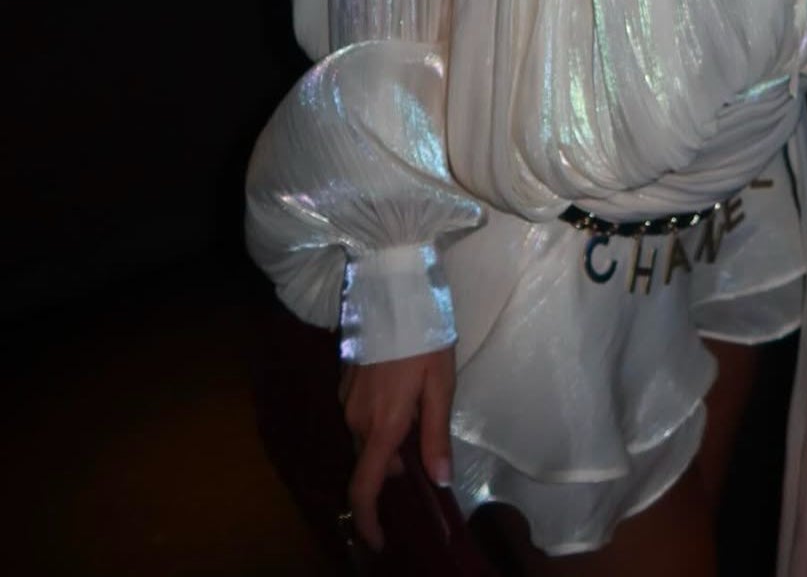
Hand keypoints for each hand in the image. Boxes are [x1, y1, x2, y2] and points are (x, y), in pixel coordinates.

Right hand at [339, 346, 455, 550]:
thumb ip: (436, 435)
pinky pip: (360, 415)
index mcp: (382, 425)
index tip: (381, 540)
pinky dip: (379, 420)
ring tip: (419, 410)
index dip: (370, 521)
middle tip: (424, 447)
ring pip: (365, 437)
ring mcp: (346, 398)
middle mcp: (356, 418)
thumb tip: (440, 481)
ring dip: (388, 440)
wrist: (391, 287)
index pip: (364, 488)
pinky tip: (401, 392)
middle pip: (369, 461)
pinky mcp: (344, 380)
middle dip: (392, 467)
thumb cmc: (423, 333)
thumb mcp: (441, 383)